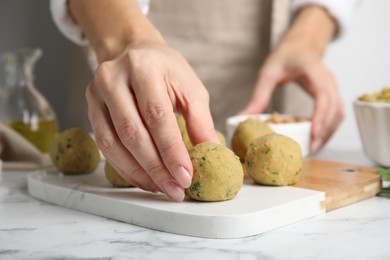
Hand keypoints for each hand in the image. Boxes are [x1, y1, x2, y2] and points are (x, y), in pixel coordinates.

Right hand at [87, 42, 217, 200]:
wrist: (133, 52)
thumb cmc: (166, 70)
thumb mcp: (190, 87)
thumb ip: (200, 120)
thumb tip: (210, 153)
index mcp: (143, 67)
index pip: (156, 115)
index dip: (171, 150)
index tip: (185, 176)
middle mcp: (113, 78)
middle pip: (132, 132)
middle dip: (156, 167)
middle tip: (175, 190)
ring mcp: (96, 94)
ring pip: (113, 143)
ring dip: (139, 172)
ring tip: (161, 188)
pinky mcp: (90, 108)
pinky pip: (104, 145)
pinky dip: (125, 167)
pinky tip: (143, 179)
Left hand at [241, 6, 343, 152]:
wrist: (301, 45)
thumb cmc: (286, 56)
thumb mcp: (268, 73)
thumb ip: (258, 95)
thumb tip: (242, 118)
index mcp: (314, 70)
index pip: (323, 95)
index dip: (321, 116)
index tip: (314, 133)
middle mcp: (328, 79)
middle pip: (335, 108)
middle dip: (325, 130)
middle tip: (312, 148)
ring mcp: (333, 87)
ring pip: (339, 113)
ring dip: (329, 131)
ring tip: (315, 147)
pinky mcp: (332, 94)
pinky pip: (336, 113)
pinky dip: (329, 127)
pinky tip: (317, 138)